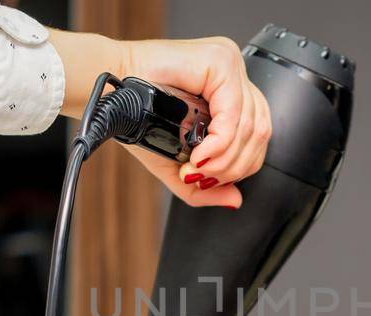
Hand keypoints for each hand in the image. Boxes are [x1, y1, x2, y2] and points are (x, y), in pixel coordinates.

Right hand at [49, 31, 270, 208]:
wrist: (110, 95)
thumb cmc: (137, 117)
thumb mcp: (176, 160)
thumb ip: (206, 185)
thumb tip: (236, 200)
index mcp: (231, 93)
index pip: (259, 134)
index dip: (240, 164)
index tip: (208, 177)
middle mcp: (235, 75)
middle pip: (260, 131)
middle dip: (232, 165)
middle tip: (200, 175)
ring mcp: (230, 64)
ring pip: (252, 124)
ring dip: (225, 158)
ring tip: (197, 166)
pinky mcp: (221, 61)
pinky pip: (235, 112)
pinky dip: (220, 141)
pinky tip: (200, 152)